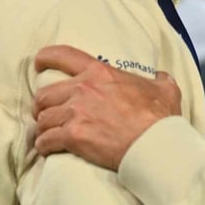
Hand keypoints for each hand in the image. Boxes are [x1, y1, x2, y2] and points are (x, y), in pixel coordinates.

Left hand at [33, 45, 181, 170]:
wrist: (156, 144)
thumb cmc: (160, 117)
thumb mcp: (165, 88)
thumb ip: (159, 79)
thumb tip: (160, 77)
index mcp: (101, 72)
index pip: (63, 55)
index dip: (46, 58)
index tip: (39, 63)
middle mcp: (83, 89)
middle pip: (45, 93)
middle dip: (43, 105)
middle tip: (47, 113)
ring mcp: (76, 113)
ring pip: (42, 118)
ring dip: (43, 127)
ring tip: (48, 134)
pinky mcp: (73, 137)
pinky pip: (45, 140)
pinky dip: (44, 145)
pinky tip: (48, 149)